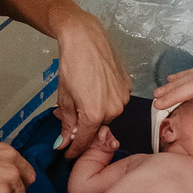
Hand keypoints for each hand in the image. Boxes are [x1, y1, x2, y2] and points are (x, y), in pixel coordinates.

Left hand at [52, 12, 130, 158]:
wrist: (84, 38)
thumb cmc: (71, 64)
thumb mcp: (64, 97)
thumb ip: (67, 123)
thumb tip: (64, 142)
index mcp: (95, 114)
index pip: (84, 141)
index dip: (74, 150)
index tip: (67, 154)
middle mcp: (113, 109)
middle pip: (96, 127)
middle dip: (83, 125)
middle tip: (68, 115)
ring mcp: (123, 98)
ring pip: (107, 114)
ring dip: (94, 111)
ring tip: (81, 95)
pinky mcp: (127, 86)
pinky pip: (114, 101)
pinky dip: (104, 100)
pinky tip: (93, 86)